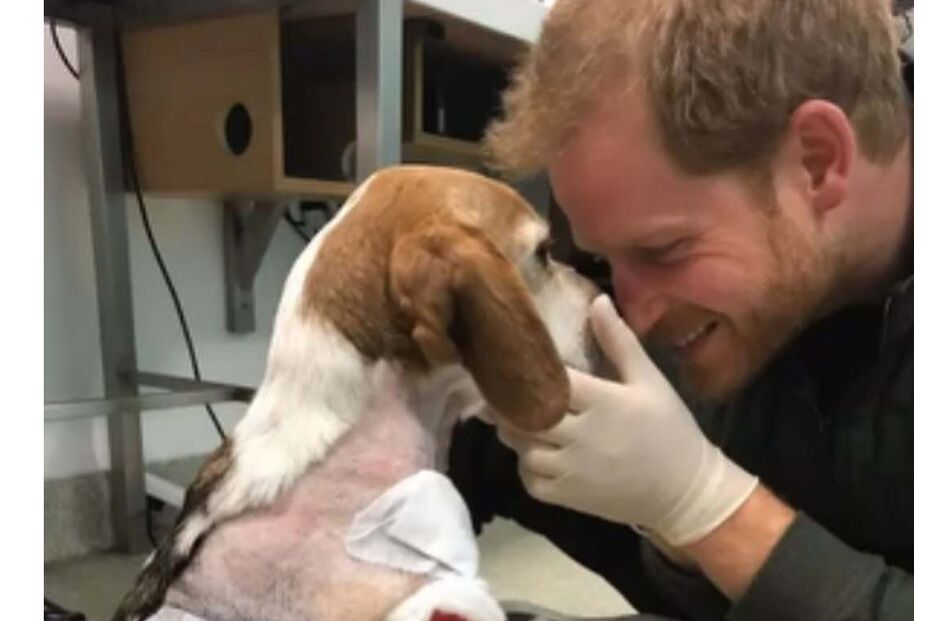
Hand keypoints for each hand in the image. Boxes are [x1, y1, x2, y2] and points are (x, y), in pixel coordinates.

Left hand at [499, 295, 757, 545]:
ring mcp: (573, 470)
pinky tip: (535, 452)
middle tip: (507, 388)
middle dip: (512, 402)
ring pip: (523, 449)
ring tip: (520, 418)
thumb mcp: (650, 381)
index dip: (530, 369)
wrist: (686, 492)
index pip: (551, 379)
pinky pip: (530, 480)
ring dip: (517, 434)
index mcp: (603, 402)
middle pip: (527, 415)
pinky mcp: (569, 497)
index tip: (518, 358)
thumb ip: (619, 341)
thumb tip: (597, 300)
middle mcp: (582, 436)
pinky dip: (526, 467)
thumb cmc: (669, 429)